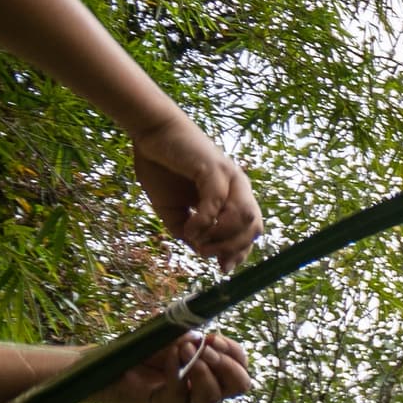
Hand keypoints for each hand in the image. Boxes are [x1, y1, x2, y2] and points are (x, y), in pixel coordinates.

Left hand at [100, 326, 251, 402]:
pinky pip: (181, 394)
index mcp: (213, 371)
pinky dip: (177, 372)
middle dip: (227, 365)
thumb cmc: (142, 349)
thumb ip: (192, 336)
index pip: (241, 366)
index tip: (215, 336)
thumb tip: (206, 337)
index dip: (235, 353)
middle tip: (206, 347)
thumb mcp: (172, 336)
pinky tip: (170, 355)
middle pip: (240, 385)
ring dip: (202, 370)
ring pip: (214, 395)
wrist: (107, 362)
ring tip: (184, 350)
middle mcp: (206, 389)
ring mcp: (188, 401)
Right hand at [129, 113, 259, 264]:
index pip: (250, 230)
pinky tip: (190, 230)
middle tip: (207, 254)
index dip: (240, 252)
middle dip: (233, 248)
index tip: (223, 269)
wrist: (150, 134)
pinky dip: (206, 221)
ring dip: (223, 237)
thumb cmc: (161, 168)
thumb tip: (201, 251)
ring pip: (244, 217)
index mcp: (233, 197)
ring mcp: (230, 178)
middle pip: (253, 227)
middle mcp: (238, 187)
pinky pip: (217, 203)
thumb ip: (188, 230)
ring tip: (198, 242)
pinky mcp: (215, 169)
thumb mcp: (173, 209)